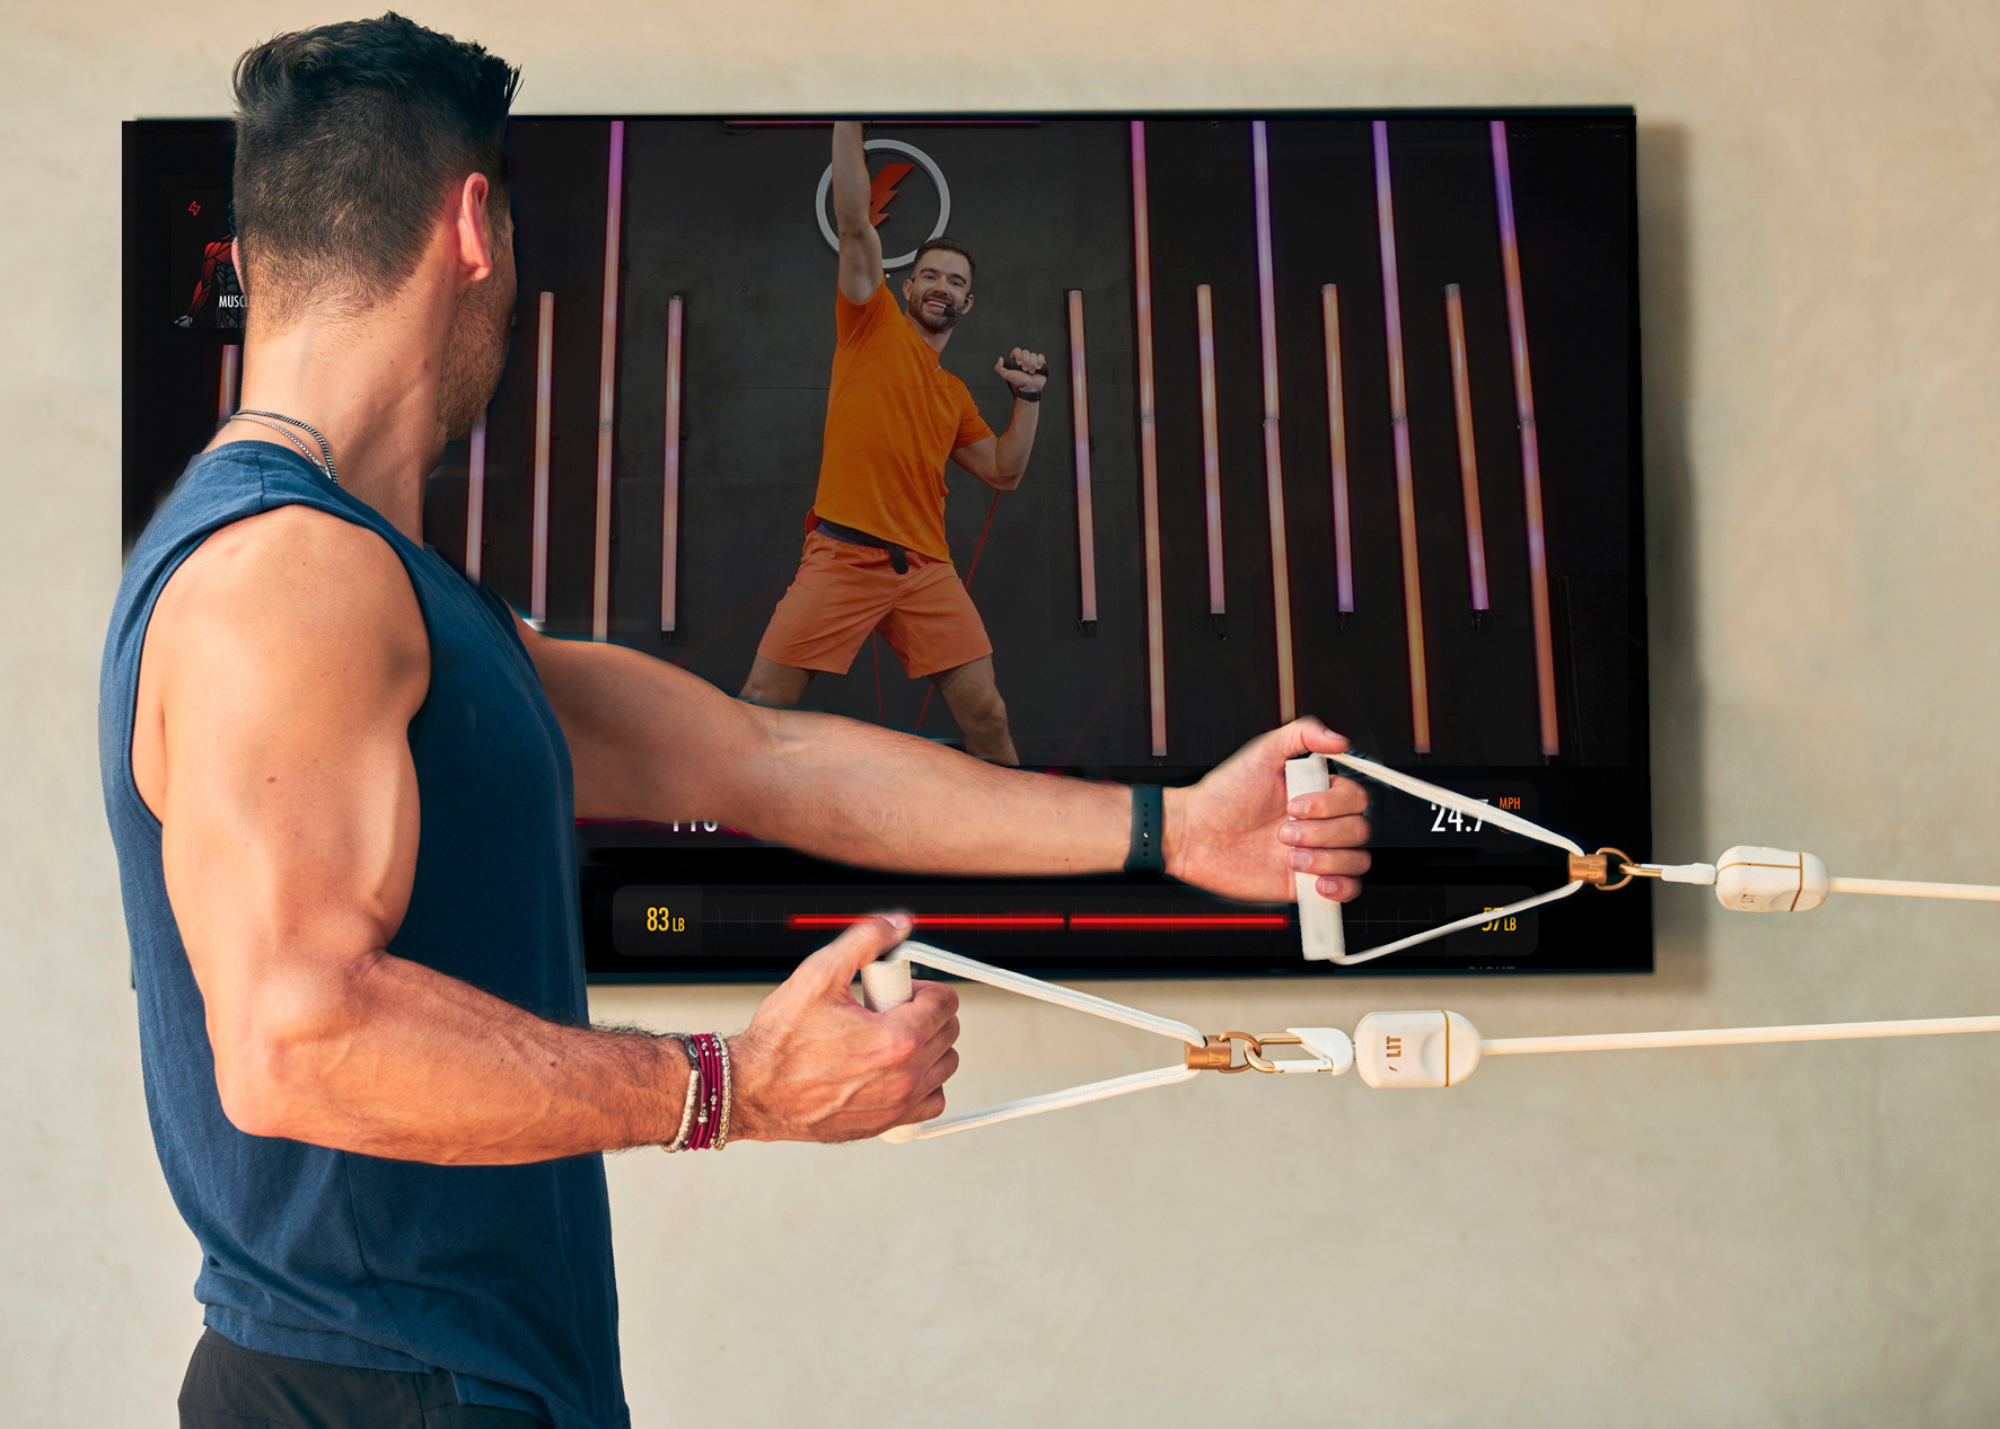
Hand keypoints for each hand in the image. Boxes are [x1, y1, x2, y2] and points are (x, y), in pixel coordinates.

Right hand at [728, 915, 960, 1141]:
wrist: (753, 1089)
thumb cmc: (780, 1042)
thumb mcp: (819, 973)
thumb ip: (865, 940)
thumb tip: (896, 926)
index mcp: (897, 1038)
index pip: (947, 1003)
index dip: (924, 987)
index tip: (901, 990)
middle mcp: (904, 1076)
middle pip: (948, 1032)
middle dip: (924, 1013)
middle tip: (888, 1010)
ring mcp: (897, 1104)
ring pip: (944, 1066)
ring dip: (927, 1047)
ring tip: (889, 1037)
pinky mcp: (886, 1124)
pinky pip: (930, 1101)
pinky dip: (921, 1084)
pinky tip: (893, 1068)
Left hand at [996, 348, 1048, 395]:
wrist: (1029, 388)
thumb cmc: (1018, 382)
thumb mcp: (1005, 375)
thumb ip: (999, 368)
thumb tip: (1000, 359)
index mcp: (1016, 359)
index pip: (1017, 350)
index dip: (1018, 355)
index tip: (1018, 363)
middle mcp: (1024, 359)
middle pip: (1026, 352)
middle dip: (1025, 362)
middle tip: (1024, 370)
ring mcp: (1032, 360)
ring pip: (1033, 355)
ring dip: (1032, 364)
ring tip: (1031, 372)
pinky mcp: (1040, 362)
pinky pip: (1041, 356)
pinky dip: (1040, 362)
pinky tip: (1037, 368)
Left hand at [1163, 718, 1369, 903]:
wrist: (1195, 837)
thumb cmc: (1223, 796)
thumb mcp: (1261, 752)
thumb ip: (1303, 734)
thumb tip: (1340, 740)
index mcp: (1317, 794)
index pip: (1356, 798)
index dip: (1331, 804)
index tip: (1294, 804)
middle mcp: (1321, 824)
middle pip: (1360, 830)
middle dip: (1321, 832)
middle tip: (1282, 831)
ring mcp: (1317, 855)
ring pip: (1357, 860)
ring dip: (1325, 859)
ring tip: (1288, 856)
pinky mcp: (1306, 884)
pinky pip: (1349, 890)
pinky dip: (1341, 887)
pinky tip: (1315, 881)